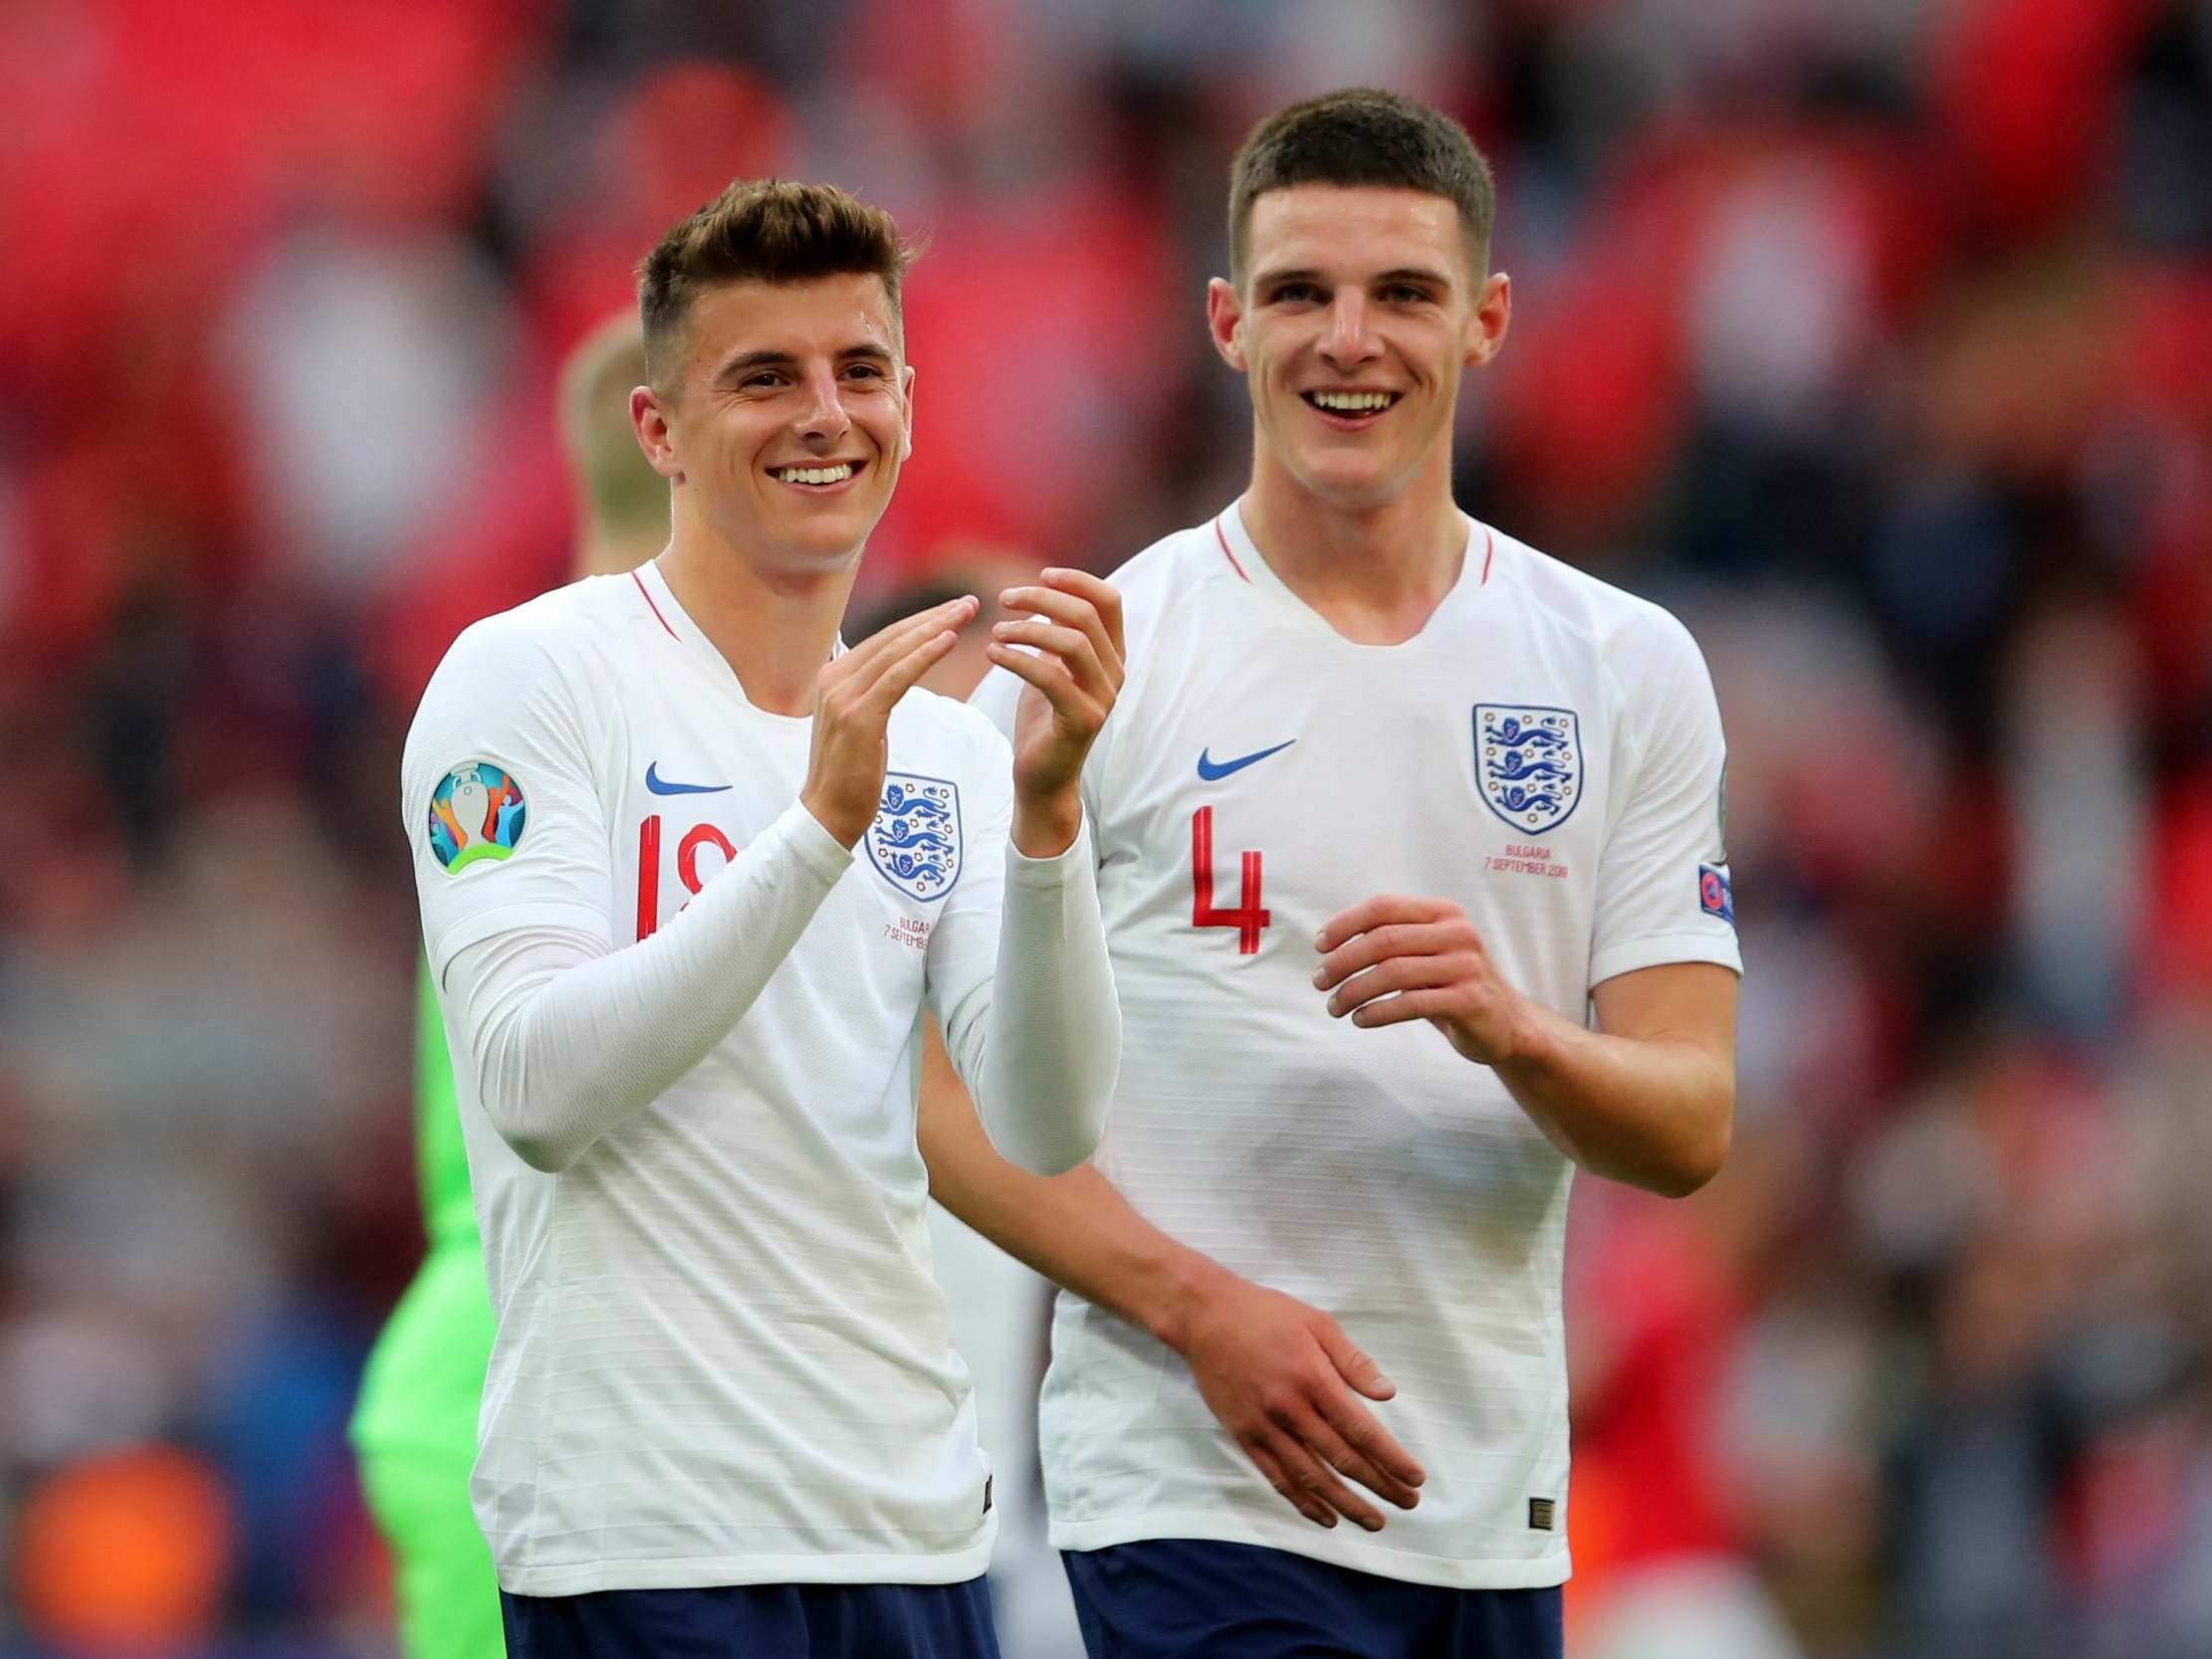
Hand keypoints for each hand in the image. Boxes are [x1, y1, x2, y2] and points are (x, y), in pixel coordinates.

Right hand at [800, 595, 976, 845]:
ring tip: (966, 613)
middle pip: (892, 638)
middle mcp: (833, 679)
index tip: (952, 610)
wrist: (828, 815)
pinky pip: (898, 677)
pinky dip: (924, 656)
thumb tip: (895, 675)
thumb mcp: (860, 723)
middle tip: (968, 602)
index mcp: (833, 677)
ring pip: (897, 651)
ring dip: (935, 628)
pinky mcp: (859, 717)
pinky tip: (949, 641)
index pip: (884, 640)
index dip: (920, 622)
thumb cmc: (850, 774)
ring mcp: (843, 696)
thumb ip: (872, 694)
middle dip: (932, 617)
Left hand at [988, 569, 1123, 854]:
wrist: (1043, 778)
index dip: (1078, 581)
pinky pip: (1051, 677)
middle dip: (1042, 599)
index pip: (1109, 602)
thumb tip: (1045, 595)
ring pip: (1073, 643)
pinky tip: (993, 653)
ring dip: (1028, 629)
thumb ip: (1056, 636)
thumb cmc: (1044, 721)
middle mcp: (1115, 674)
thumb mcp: (1052, 668)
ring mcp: (1103, 698)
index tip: (1042, 573)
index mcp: (1111, 657)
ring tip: (995, 631)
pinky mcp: (1082, 719)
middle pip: (1087, 617)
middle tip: (1004, 599)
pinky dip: (1018, 659)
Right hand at [1176, 1268, 1423, 1530]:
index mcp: (1313, 1377)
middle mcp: (1290, 1408)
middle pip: (1341, 1458)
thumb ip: (1352, 1361)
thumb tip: (1387, 1394)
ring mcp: (1264, 1426)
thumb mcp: (1316, 1322)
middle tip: (1408, 1502)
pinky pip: (1277, 1477)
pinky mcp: (1244, 1436)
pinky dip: (1303, 1502)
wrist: (1204, 1318)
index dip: (1390, 1458)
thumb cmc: (1265, 1314)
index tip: (1415, 1476)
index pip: (1360, 1429)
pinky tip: (1325, 1517)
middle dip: (1379, 1484)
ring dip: (1346, 1504)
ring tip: (1374, 1521)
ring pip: (1311, 1476)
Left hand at [1313, 895, 1532, 1065]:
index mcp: (1443, 913)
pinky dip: (1378, 1012)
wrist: (1507, 1023)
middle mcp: (1457, 933)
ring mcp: (1466, 966)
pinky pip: (1411, 1003)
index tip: (1319, 946)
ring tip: (1335, 1006)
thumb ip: (1391, 941)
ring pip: (1393, 972)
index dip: (1345, 924)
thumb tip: (1330, 945)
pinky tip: (1360, 1020)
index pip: (1383, 907)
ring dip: (1353, 991)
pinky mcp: (1469, 1000)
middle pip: (1384, 940)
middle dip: (1342, 961)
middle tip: (1319, 982)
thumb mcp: (1427, 952)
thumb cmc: (1453, 984)